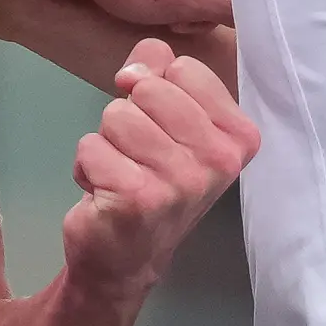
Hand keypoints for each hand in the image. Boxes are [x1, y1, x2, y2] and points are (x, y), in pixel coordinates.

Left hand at [61, 38, 259, 297]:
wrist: (128, 256)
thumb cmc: (151, 177)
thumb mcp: (166, 115)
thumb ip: (158, 69)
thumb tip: (136, 69)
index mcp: (238, 135)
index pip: (183, 68)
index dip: (157, 91)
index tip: (161, 129)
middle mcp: (219, 159)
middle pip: (148, 89)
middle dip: (129, 116)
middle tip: (138, 156)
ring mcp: (182, 181)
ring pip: (116, 115)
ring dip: (107, 143)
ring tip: (122, 173)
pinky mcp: (139, 198)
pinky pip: (90, 146)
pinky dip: (87, 166)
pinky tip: (106, 194)